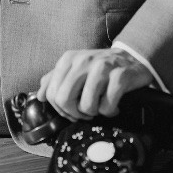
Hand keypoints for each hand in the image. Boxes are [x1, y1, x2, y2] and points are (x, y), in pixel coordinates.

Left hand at [37, 48, 153, 120]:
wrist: (132, 58)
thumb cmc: (100, 68)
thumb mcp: (75, 69)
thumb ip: (54, 79)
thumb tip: (40, 96)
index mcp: (68, 59)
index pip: (52, 94)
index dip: (62, 110)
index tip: (74, 110)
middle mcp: (83, 61)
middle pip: (64, 100)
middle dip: (75, 114)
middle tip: (86, 113)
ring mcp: (102, 67)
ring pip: (86, 105)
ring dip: (95, 113)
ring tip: (101, 106)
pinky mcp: (120, 75)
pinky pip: (107, 105)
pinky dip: (110, 111)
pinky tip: (114, 106)